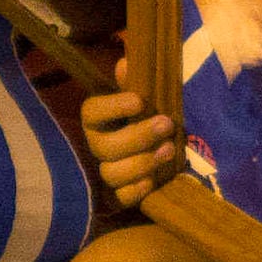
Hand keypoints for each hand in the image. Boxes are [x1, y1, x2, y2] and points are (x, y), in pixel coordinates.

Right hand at [78, 87, 182, 211]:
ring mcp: (108, 171)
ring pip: (111, 173)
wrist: (163, 147)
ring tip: (170, 150)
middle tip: (166, 124)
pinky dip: (135, 191)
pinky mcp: (119, 195)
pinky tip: (153, 181)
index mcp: (99, 119)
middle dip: (138, 136)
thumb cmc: (151, 116)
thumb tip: (124, 63)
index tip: (139, 101)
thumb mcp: (147, 96)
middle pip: (104, 146)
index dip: (112, 108)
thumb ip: (135, 80)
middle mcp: (98, 145)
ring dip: (142, 163)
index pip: (91, 112)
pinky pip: (119, 198)